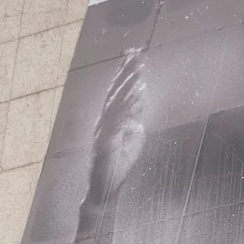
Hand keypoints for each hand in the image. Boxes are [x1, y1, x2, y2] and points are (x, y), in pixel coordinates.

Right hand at [90, 53, 147, 198]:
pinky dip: (129, 105)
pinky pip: (118, 120)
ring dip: (127, 84)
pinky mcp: (105, 143)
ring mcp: (102, 131)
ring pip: (115, 102)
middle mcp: (103, 121)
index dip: (124, 73)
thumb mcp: (132, 137)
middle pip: (114, 92)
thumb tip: (140, 100)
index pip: (116, 92)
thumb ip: (134, 118)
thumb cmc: (117, 164)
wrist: (105, 189)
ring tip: (139, 69)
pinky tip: (139, 94)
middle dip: (125, 72)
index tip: (134, 55)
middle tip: (137, 54)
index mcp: (108, 119)